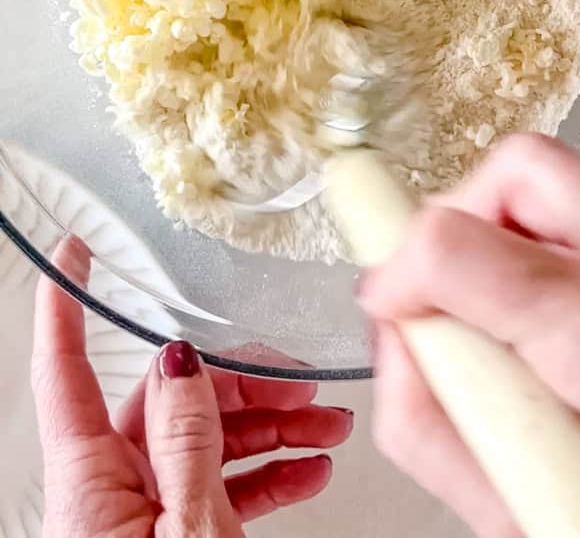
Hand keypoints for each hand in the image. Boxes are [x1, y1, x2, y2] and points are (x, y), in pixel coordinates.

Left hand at [32, 239, 352, 536]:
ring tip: (327, 424)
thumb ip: (187, 441)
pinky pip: (215, 490)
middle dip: (242, 384)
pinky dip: (264, 474)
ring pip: (202, 445)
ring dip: (268, 429)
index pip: (69, 372)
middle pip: (169, 405)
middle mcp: (108, 495)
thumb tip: (178, 365)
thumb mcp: (190, 531)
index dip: (68, 305)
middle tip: (300, 379)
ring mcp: (141, 521)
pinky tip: (306, 468)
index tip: (77, 253)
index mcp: (89, 482)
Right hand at [359, 132, 579, 537]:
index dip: (397, 267)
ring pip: (556, 173)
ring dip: (504, 223)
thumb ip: (419, 418)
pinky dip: (549, 242)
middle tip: (445, 283)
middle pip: (517, 169)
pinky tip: (552, 308)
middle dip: (456, 218)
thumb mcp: (505, 508)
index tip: (389, 293)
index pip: (453, 245)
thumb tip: (396, 334)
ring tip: (502, 297)